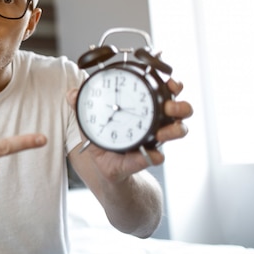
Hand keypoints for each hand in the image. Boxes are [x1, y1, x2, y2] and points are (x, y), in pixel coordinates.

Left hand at [67, 78, 192, 181]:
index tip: (171, 83)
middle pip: (181, 109)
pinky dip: (153, 156)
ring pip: (178, 131)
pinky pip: (155, 157)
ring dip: (175, 130)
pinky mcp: (146, 159)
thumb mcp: (91, 123)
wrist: (106, 170)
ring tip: (163, 133)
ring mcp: (155, 140)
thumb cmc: (103, 141)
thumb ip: (82, 108)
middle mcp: (156, 122)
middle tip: (170, 108)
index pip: (164, 92)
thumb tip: (71, 93)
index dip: (172, 85)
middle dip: (181, 106)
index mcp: (144, 109)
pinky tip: (152, 155)